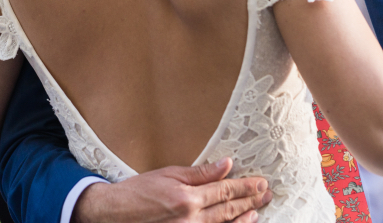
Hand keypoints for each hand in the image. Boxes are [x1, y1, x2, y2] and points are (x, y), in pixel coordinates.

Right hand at [74, 158, 270, 222]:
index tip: (260, 182)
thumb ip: (200, 173)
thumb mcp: (168, 174)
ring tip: (258, 210)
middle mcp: (191, 219)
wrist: (115, 214)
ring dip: (244, 218)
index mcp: (187, 198)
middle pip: (228, 209)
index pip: (225, 190)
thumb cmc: (138, 191)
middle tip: (266, 194)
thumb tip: (226, 164)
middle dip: (250, 201)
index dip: (245, 186)